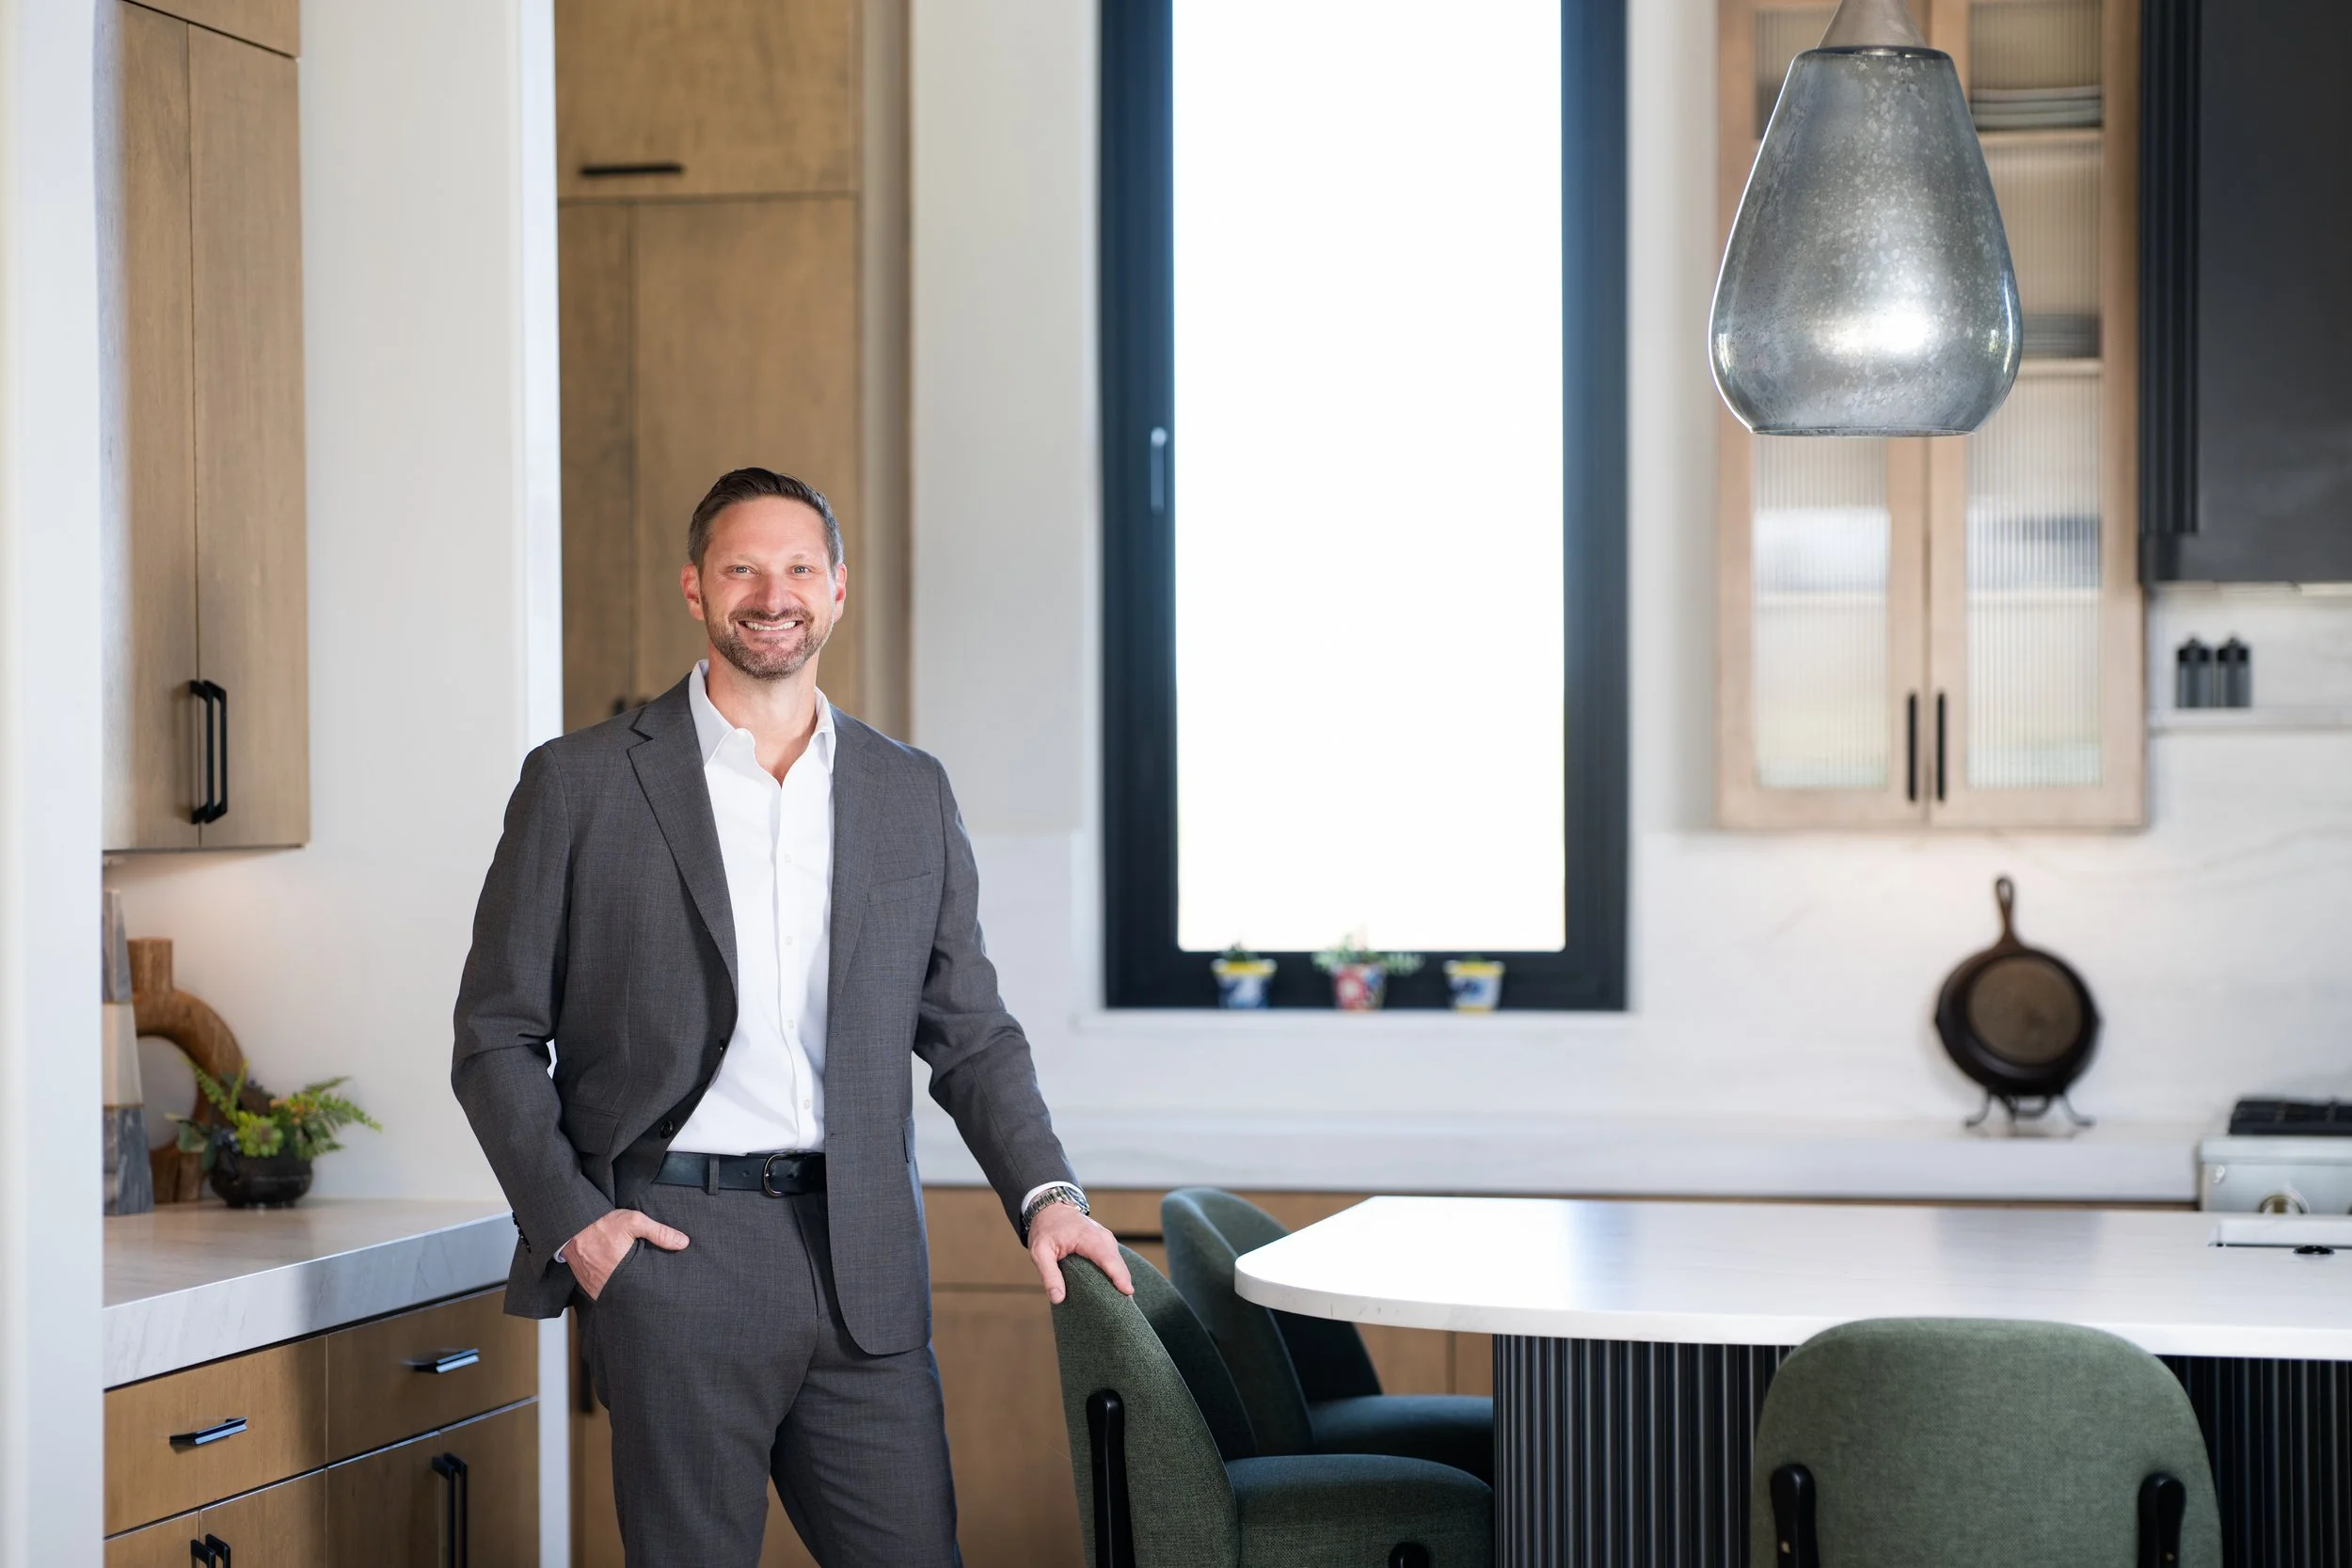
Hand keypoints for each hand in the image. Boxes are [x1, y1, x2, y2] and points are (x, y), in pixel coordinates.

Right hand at [566, 1209, 688, 1299]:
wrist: (570, 1227)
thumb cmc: (602, 1224)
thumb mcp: (634, 1222)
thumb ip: (659, 1232)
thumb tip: (684, 1243)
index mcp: (623, 1270)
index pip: (646, 1286)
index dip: (658, 1287)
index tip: (669, 1285)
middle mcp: (608, 1284)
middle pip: (634, 1294)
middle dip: (645, 1291)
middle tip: (658, 1289)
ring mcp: (596, 1289)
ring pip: (619, 1295)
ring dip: (629, 1292)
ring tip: (641, 1287)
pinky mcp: (589, 1288)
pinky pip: (606, 1293)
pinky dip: (615, 1290)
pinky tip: (624, 1284)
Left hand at [1027, 1201, 1131, 1303]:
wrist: (1051, 1209)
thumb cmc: (1046, 1229)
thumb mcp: (1040, 1252)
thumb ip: (1049, 1275)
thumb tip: (1058, 1299)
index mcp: (1088, 1237)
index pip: (1107, 1258)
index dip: (1119, 1276)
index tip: (1128, 1292)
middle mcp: (1103, 1237)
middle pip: (1119, 1264)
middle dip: (1123, 1284)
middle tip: (1123, 1309)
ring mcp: (1107, 1240)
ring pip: (1119, 1264)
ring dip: (1121, 1281)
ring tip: (1120, 1305)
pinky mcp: (1106, 1245)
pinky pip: (1115, 1262)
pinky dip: (1117, 1275)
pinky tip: (1114, 1292)